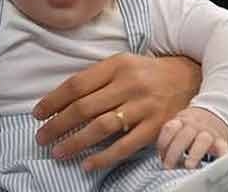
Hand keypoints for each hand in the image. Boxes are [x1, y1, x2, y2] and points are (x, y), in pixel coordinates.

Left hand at [32, 54, 201, 170]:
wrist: (189, 77)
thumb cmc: (147, 72)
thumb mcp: (122, 64)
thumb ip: (96, 78)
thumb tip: (62, 100)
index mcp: (117, 65)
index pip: (77, 84)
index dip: (54, 100)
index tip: (38, 114)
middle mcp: (129, 84)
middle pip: (85, 107)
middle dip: (58, 124)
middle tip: (41, 137)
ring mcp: (143, 107)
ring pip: (101, 127)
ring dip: (76, 142)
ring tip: (58, 152)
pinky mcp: (156, 127)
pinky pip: (126, 145)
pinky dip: (104, 157)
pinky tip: (88, 164)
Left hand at [157, 106, 227, 168]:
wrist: (215, 114)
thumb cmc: (192, 127)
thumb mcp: (180, 126)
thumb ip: (172, 139)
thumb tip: (163, 162)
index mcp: (181, 121)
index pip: (170, 129)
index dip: (163, 143)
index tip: (160, 157)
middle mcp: (195, 125)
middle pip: (183, 136)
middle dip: (174, 153)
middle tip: (168, 167)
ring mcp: (209, 132)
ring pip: (203, 140)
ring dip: (195, 154)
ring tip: (189, 167)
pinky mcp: (221, 141)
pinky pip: (222, 147)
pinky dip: (221, 156)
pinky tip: (216, 165)